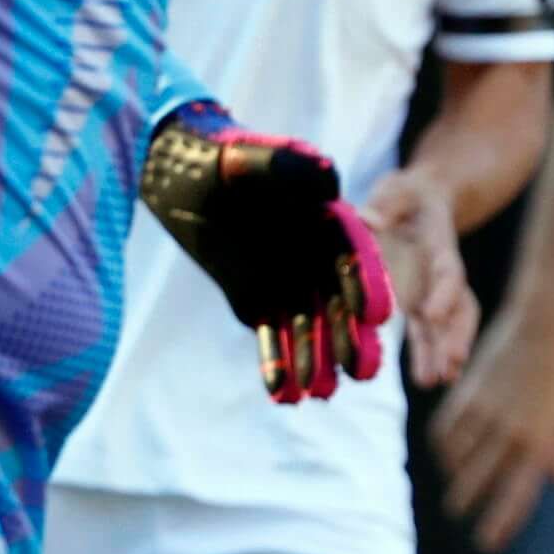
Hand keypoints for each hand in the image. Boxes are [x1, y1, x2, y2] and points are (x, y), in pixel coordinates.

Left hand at [138, 115, 392, 405]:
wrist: (176, 174)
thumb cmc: (214, 158)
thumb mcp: (247, 158)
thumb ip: (288, 167)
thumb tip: (330, 179)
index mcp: (322, 219)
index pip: (351, 254)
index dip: (365, 284)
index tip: (376, 316)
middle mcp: (312, 256)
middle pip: (337, 301)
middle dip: (348, 337)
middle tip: (361, 372)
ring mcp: (286, 281)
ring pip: (306, 327)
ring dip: (314, 361)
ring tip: (321, 394)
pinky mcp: (257, 301)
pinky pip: (270, 337)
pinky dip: (276, 365)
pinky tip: (282, 396)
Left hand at [358, 172, 478, 388]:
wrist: (420, 200)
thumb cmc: (407, 194)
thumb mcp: (396, 188)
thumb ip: (385, 203)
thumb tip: (369, 221)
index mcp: (440, 244)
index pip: (447, 273)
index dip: (443, 295)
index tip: (430, 315)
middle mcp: (440, 274)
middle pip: (458, 308)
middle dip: (456, 337)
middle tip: (451, 365)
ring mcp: (432, 291)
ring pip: (445, 327)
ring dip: (443, 354)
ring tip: (438, 382)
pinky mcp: (419, 303)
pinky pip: (428, 333)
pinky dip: (429, 355)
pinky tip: (430, 380)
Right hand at [432, 291, 553, 549]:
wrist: (541, 328)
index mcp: (542, 444)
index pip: (517, 496)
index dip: (501, 524)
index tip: (488, 542)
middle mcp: (513, 434)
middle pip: (478, 484)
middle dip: (466, 504)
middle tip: (459, 513)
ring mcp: (487, 415)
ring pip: (457, 461)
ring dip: (454, 476)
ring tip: (456, 482)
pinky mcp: (467, 396)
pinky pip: (445, 434)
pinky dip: (443, 448)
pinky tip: (447, 454)